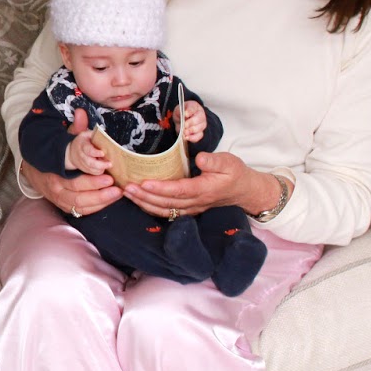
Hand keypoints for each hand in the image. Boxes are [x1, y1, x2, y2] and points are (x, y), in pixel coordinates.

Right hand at [24, 109, 121, 217]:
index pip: (75, 182)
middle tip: (117, 188)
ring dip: (101, 202)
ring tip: (117, 194)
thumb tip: (81, 112)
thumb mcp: (63, 140)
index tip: (109, 177)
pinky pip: (81, 211)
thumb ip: (75, 129)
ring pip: (81, 207)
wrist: (35, 170)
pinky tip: (109, 200)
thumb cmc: (55, 154)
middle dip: (100, 194)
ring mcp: (60, 200)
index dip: (92, 182)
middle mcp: (57, 190)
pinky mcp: (65, 206)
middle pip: (79, 197)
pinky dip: (96, 208)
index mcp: (56, 174)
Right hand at [66, 126, 109, 175]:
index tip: (102, 153)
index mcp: (82, 145)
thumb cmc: (83, 142)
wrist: (72, 152)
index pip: (88, 150)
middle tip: (110, 164)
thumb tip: (107, 136)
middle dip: (100, 164)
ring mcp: (82, 163)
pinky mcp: (84, 169)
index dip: (95, 152)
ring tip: (108, 165)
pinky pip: (92, 172)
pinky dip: (98, 171)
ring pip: (91, 169)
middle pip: (90, 162)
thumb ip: (96, 135)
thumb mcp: (87, 134)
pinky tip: (103, 168)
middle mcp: (81, 155)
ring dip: (100, 169)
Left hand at [123, 149, 265, 218]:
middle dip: (145, 196)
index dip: (160, 188)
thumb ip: (214, 161)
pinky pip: (167, 212)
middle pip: (166, 203)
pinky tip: (138, 200)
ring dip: (144, 203)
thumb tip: (199, 158)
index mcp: (204, 190)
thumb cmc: (235, 174)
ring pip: (164, 210)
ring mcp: (191, 208)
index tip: (144, 182)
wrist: (243, 191)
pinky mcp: (188, 209)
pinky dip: (151, 207)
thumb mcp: (229, 162)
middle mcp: (196, 202)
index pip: (179, 190)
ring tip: (128, 194)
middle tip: (127, 188)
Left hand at [181, 100, 206, 142]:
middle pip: (199, 119)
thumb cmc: (180, 114)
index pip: (193, 108)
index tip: (185, 114)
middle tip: (184, 125)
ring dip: (191, 130)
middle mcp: (201, 115)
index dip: (190, 111)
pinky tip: (187, 137)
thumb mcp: (177, 110)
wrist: (180, 121)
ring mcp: (202, 124)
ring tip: (184, 132)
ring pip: (200, 128)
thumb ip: (180, 111)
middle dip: (191, 123)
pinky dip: (192, 137)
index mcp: (194, 106)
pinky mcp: (200, 132)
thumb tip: (185, 115)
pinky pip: (199, 136)